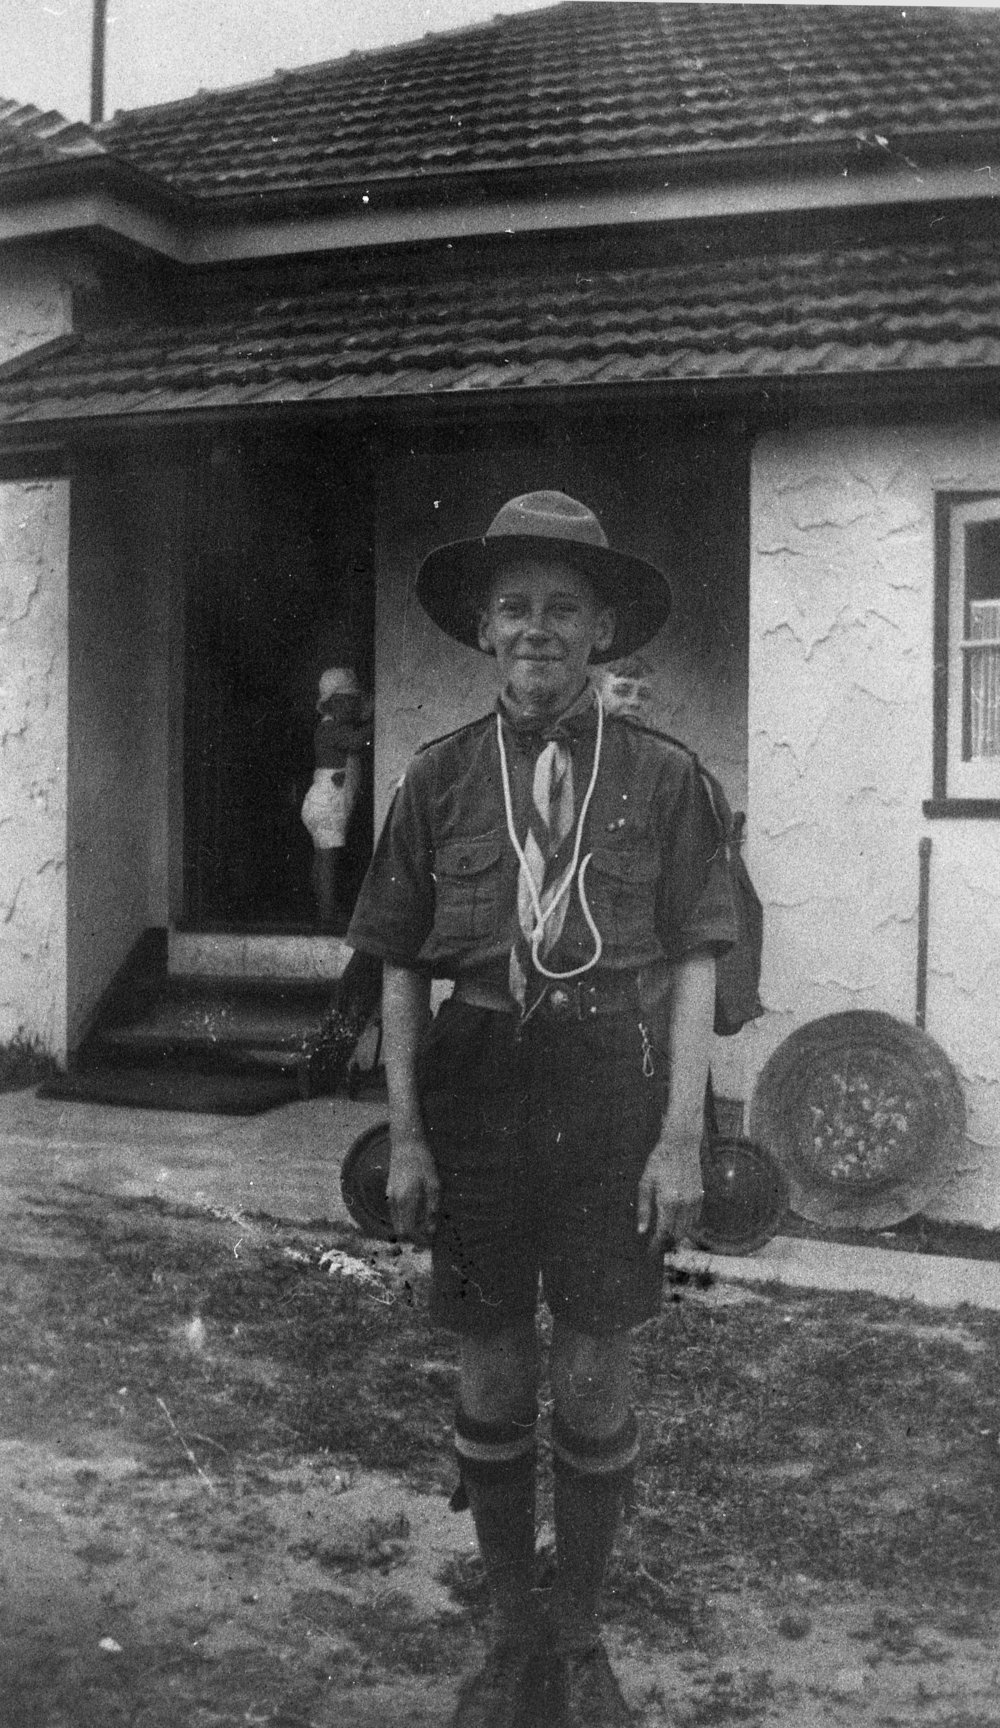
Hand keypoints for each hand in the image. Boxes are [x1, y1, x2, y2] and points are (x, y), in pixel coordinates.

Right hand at [386, 1132, 439, 1245]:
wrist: (406, 1143)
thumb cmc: (424, 1162)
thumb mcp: (434, 1185)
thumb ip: (432, 1210)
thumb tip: (431, 1231)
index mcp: (406, 1200)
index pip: (408, 1231)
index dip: (418, 1241)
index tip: (430, 1244)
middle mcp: (394, 1201)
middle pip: (401, 1230)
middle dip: (413, 1238)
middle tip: (429, 1238)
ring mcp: (390, 1196)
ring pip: (397, 1222)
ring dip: (409, 1228)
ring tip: (426, 1227)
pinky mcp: (389, 1191)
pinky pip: (395, 1212)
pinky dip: (405, 1218)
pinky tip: (418, 1214)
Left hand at [636, 1131, 703, 1255]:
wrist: (681, 1145)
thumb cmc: (659, 1162)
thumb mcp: (645, 1183)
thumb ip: (644, 1209)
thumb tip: (642, 1231)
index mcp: (668, 1202)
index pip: (663, 1233)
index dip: (656, 1245)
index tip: (650, 1252)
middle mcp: (683, 1205)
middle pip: (676, 1234)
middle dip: (666, 1243)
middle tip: (656, 1246)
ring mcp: (694, 1201)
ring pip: (687, 1229)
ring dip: (677, 1236)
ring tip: (665, 1238)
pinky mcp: (700, 1197)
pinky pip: (694, 1219)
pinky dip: (686, 1226)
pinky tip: (677, 1224)